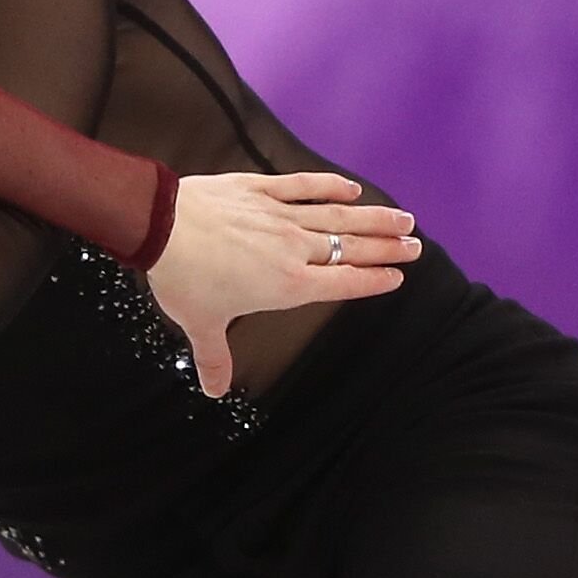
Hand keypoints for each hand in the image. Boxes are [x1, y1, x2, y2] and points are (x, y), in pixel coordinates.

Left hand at [146, 173, 418, 396]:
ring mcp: (280, 216)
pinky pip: (303, 187)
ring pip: (337, 217)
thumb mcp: (200, 323)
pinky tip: (352, 189)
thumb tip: (213, 391)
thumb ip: (214, 357)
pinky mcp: (262, 189)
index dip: (372, 280)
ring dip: (373, 218)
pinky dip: (330, 186)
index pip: (343, 283)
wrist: (161, 226)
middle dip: (386, 249)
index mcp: (288, 286)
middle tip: (416, 246)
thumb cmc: (184, 278)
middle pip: (350, 249)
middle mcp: (294, 250)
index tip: (398, 276)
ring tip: (405, 219)